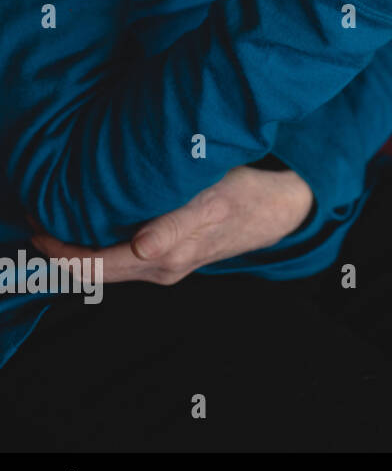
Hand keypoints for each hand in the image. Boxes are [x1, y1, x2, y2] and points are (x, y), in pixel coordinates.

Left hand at [30, 166, 313, 284]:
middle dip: (58, 250)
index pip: (93, 264)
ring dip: (75, 249)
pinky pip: (120, 261)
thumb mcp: (213, 201)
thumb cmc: (245, 197)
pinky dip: (96, 248)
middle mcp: (159, 269)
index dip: (58, 248)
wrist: (278, 210)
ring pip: (104, 268)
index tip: (37, 219)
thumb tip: (142, 246)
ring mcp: (164, 267)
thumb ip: (177, 225)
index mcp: (164, 258)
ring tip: (53, 217)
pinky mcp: (169, 258)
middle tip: (34, 215)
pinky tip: (89, 225)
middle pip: (92, 272)